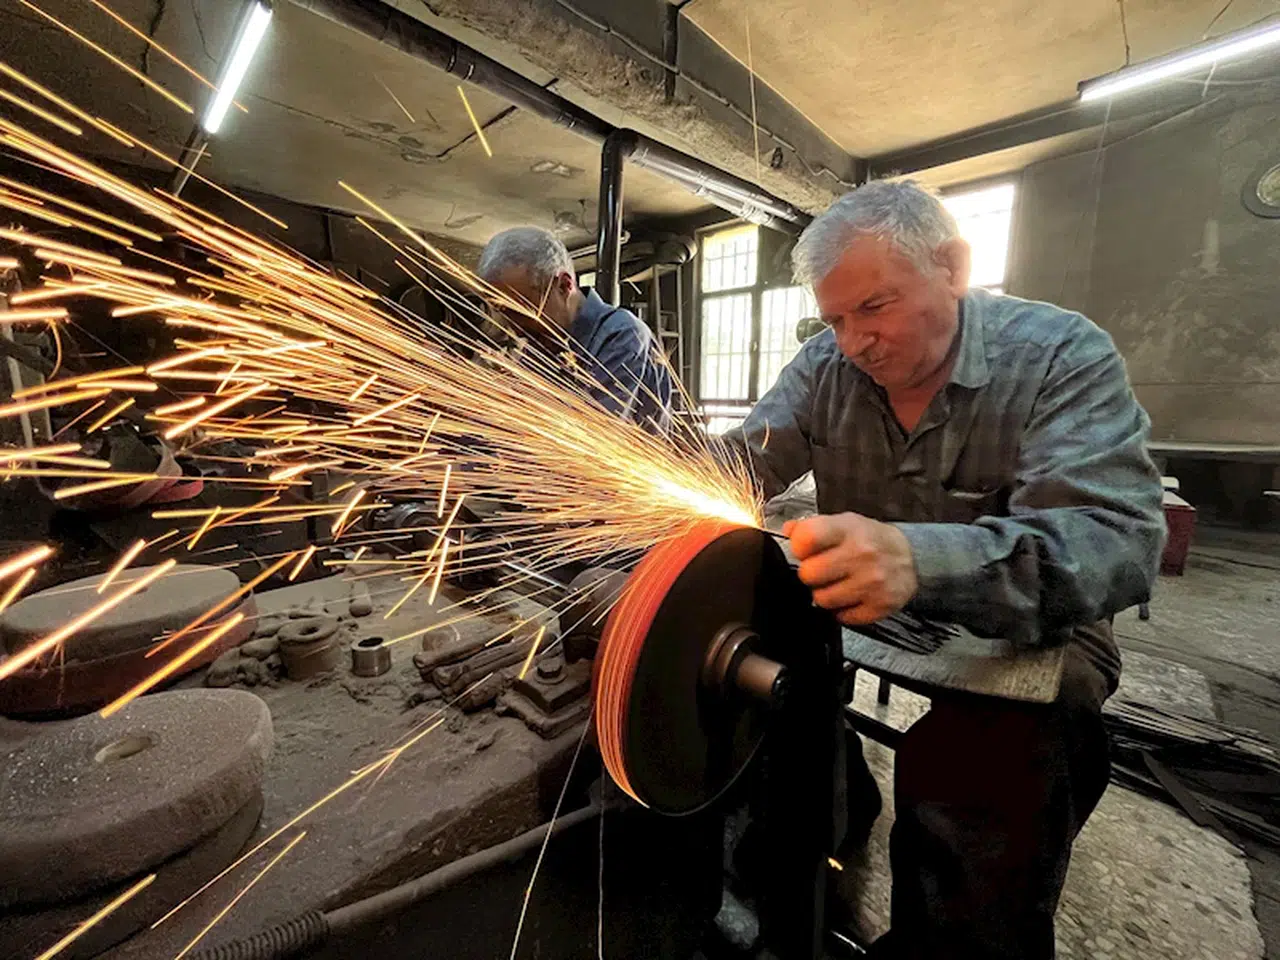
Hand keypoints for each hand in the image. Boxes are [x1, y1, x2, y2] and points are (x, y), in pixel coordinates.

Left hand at [782, 512, 917, 625]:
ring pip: (823, 599)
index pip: (806, 538)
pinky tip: (852, 596)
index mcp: (847, 530)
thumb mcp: (844, 523)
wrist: (912, 556)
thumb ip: (813, 526)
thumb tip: (789, 531)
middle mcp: (861, 554)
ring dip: (826, 594)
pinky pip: (843, 617)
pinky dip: (843, 610)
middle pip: (809, 574)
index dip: (798, 547)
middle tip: (823, 570)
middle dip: (811, 574)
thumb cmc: (872, 540)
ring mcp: (872, 581)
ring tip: (839, 583)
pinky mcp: (880, 605)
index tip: (804, 550)